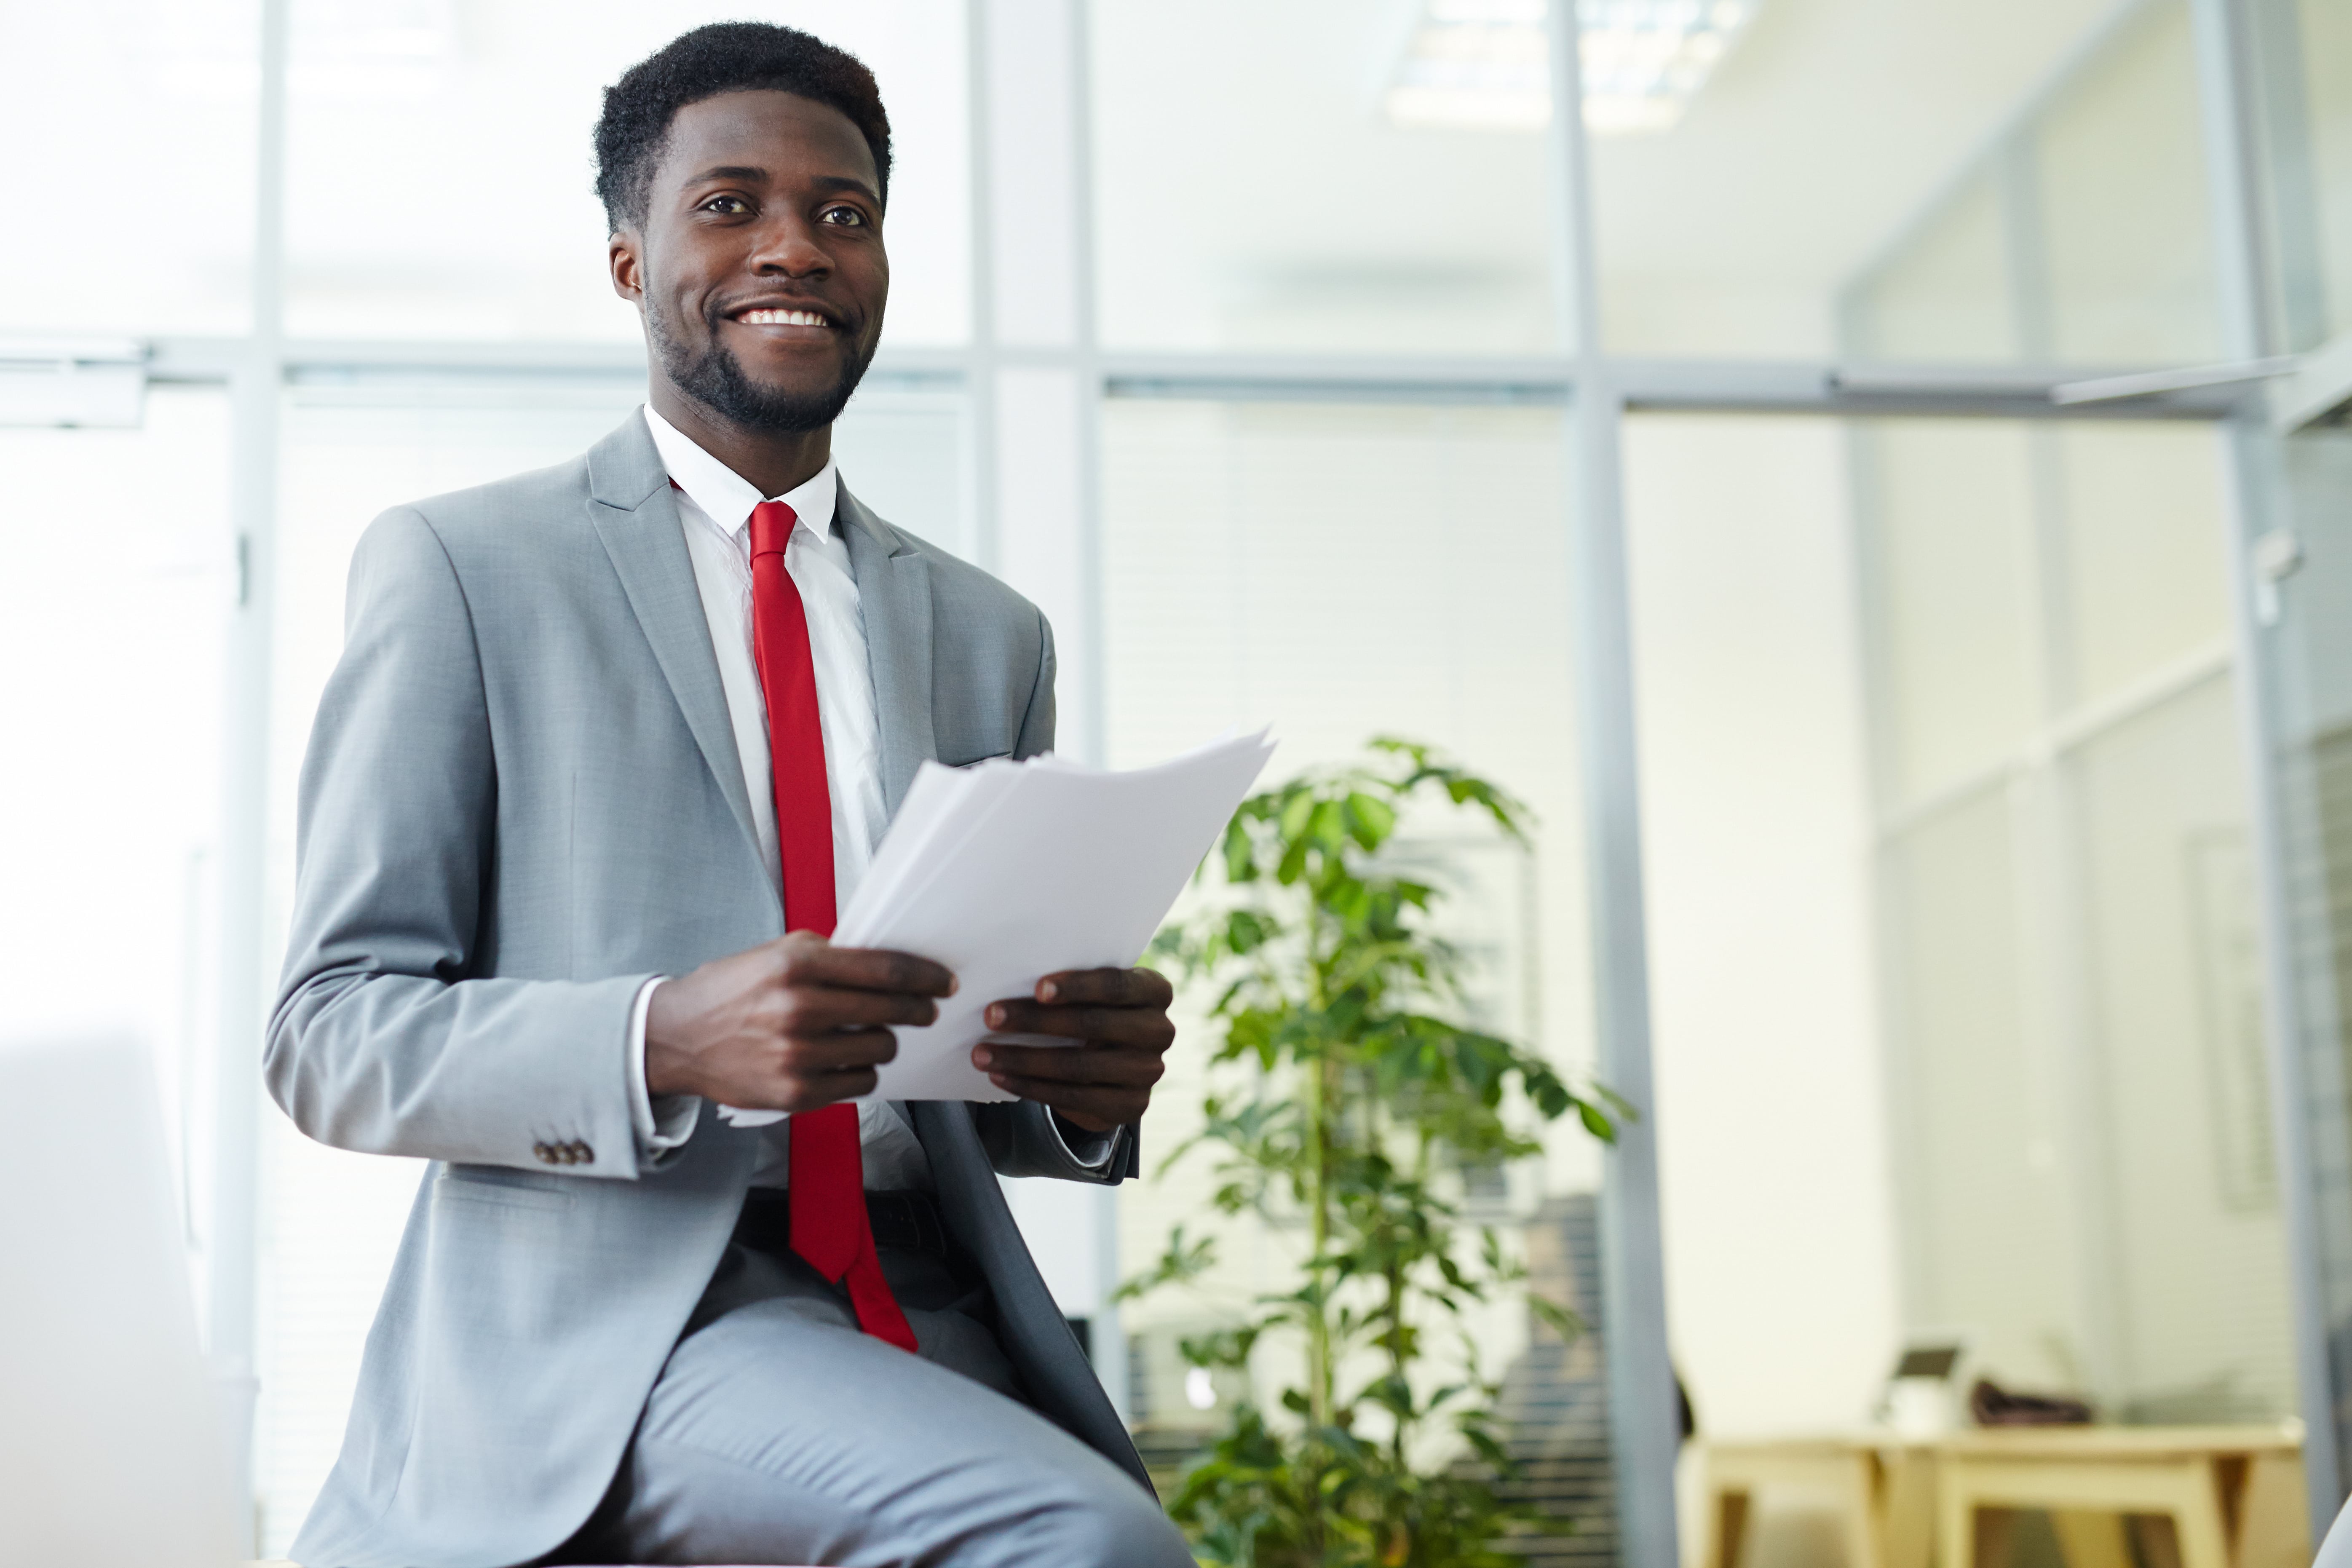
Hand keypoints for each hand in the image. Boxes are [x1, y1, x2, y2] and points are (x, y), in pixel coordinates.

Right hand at [644, 932, 954, 1111]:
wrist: (677, 1038)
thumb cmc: (729, 992)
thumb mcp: (775, 954)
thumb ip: (828, 956)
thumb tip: (886, 965)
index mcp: (796, 965)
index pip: (884, 970)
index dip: (925, 976)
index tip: (943, 981)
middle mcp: (798, 1009)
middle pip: (891, 1010)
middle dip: (918, 1009)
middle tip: (925, 1009)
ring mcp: (797, 1055)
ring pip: (880, 1049)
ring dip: (883, 1040)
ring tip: (867, 1034)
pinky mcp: (795, 1093)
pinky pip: (860, 1083)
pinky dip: (862, 1071)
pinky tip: (847, 1059)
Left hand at [971, 968, 1175, 1132]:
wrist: (1114, 1063)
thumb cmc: (1093, 1010)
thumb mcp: (1093, 992)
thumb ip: (1069, 986)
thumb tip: (1005, 978)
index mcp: (1155, 991)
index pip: (1117, 985)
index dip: (1077, 987)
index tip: (1037, 988)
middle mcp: (1160, 1030)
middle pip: (1093, 1025)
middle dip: (1036, 1021)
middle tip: (991, 1017)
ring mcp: (1148, 1072)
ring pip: (1078, 1066)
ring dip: (1023, 1060)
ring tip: (982, 1053)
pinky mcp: (1130, 1106)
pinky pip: (1073, 1098)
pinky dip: (1031, 1087)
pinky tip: (1000, 1077)